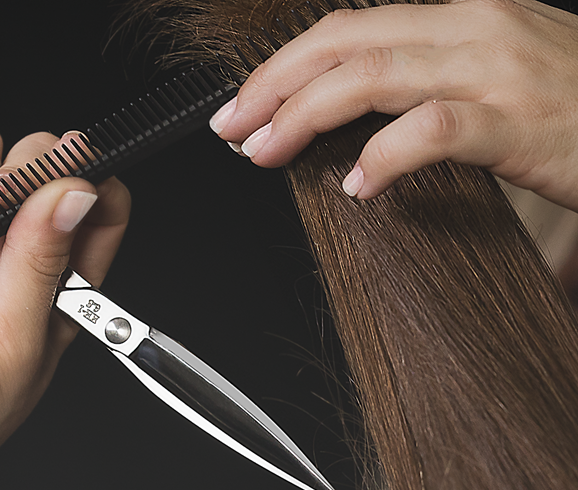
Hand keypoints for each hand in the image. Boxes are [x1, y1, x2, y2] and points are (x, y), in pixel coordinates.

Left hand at [209, 0, 577, 210]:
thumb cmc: (572, 104)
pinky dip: (384, 155)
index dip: (283, 65)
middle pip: (344, 43)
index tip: (243, 103)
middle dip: (274, 85)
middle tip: (232, 127)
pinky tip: (358, 186)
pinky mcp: (519, 120)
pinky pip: (433, 130)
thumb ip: (422, 77)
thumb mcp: (492, 69)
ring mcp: (497, 70)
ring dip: (304, 115)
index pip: (347, 27)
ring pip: (373, 75)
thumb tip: (342, 108)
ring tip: (266, 152)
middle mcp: (473, 28)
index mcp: (459, 15)